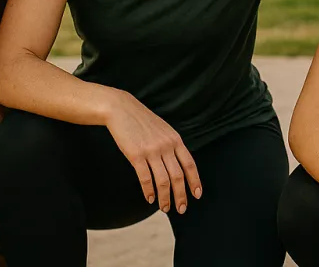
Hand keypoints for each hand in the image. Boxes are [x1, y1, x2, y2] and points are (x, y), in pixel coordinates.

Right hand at [105, 91, 201, 214]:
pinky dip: (149, 191)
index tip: (197, 195)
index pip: (189, 164)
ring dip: (165, 198)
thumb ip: (172, 145)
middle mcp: (166, 146)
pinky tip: (150, 198)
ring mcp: (151, 150)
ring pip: (163, 180)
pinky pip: (145, 178)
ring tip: (165, 208)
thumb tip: (179, 166)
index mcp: (175, 139)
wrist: (121, 109)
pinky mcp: (136, 155)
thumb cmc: (142, 121)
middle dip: (181, 195)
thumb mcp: (164, 130)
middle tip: (181, 209)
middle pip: (178, 176)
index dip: (194, 181)